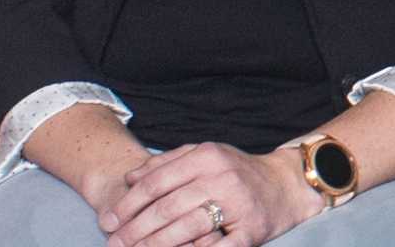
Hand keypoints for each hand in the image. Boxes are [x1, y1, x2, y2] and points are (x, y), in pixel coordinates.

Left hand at [94, 141, 318, 246]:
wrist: (287, 185)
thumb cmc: (238, 172)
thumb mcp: (204, 156)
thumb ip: (166, 163)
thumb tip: (129, 178)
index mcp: (207, 157)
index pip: (157, 182)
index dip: (128, 203)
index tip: (108, 220)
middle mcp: (222, 177)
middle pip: (167, 207)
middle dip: (135, 229)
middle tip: (114, 243)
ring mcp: (239, 204)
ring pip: (187, 228)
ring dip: (156, 244)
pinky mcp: (252, 230)